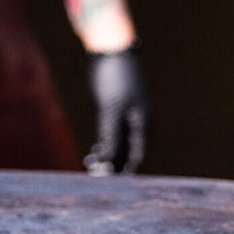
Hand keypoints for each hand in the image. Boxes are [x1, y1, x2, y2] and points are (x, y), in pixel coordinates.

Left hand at [83, 48, 148, 174]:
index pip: (139, 156)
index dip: (126, 171)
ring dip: (108, 155)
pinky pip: (115, 133)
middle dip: (114, 165)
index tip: (110, 184)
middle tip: (94, 173)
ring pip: (121, 143)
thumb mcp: (110, 110)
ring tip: (90, 161)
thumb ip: (111, 137)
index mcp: (143, 123)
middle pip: (130, 152)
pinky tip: (94, 149)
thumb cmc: (114, 78)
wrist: (110, 50)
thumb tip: (109, 163)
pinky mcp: (118, 109)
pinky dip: (105, 143)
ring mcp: (129, 116)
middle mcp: (140, 122)